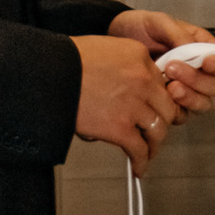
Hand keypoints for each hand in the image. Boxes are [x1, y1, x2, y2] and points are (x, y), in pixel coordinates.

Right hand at [73, 34, 181, 170]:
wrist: (48, 75)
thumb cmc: (65, 60)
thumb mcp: (104, 48)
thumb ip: (123, 63)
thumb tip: (124, 83)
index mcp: (139, 56)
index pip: (161, 81)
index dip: (157, 98)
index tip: (155, 107)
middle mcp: (142, 79)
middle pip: (167, 107)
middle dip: (162, 122)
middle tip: (155, 130)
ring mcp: (133, 105)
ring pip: (158, 130)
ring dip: (154, 144)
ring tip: (149, 152)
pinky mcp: (120, 128)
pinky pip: (139, 149)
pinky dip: (141, 161)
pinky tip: (138, 166)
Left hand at [108, 8, 214, 114]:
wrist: (115, 40)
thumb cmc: (140, 28)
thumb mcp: (159, 22)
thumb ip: (179, 34)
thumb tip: (195, 48)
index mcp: (202, 49)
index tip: (206, 62)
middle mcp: (199, 72)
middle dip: (198, 80)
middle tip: (173, 69)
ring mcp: (186, 90)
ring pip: (202, 103)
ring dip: (189, 96)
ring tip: (169, 86)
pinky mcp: (170, 104)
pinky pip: (182, 114)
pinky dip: (175, 109)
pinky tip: (161, 97)